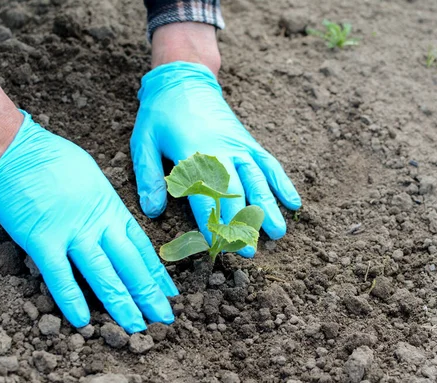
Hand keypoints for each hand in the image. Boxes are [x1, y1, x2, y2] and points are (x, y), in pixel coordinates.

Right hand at [0, 111, 176, 332]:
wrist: (12, 147)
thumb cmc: (51, 157)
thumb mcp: (92, 177)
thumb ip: (104, 205)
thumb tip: (111, 224)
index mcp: (110, 207)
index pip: (141, 246)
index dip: (156, 272)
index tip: (168, 292)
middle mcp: (97, 222)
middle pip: (130, 264)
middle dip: (148, 294)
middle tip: (164, 318)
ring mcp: (71, 232)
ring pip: (103, 274)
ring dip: (121, 303)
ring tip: (136, 326)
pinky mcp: (41, 240)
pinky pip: (59, 276)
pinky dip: (71, 299)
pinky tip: (82, 321)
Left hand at [130, 62, 300, 256]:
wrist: (184, 79)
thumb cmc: (160, 114)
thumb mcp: (143, 142)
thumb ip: (149, 176)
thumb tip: (153, 211)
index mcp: (193, 152)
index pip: (204, 194)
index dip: (210, 220)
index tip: (216, 244)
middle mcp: (222, 151)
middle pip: (236, 192)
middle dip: (241, 222)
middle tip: (248, 250)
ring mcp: (239, 146)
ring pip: (258, 179)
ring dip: (268, 207)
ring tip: (277, 233)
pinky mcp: (248, 142)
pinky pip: (270, 163)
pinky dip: (282, 182)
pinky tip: (294, 202)